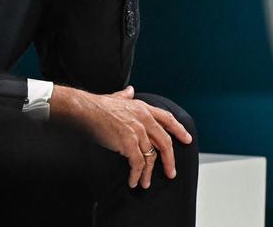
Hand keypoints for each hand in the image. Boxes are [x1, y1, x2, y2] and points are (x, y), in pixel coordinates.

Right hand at [51, 85, 192, 189]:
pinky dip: (137, 174)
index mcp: (142, 107)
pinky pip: (137, 162)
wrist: (84, 109)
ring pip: (150, 156)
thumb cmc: (97, 105)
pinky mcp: (128, 142)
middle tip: (171, 173)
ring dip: (148, 172)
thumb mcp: (116, 97)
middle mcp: (143, 118)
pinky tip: (133, 180)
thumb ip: (125, 96)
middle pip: (164, 142)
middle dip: (170, 159)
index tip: (187, 139)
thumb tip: (130, 90)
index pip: (167, 118)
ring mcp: (137, 131)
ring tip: (145, 183)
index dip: (178, 129)